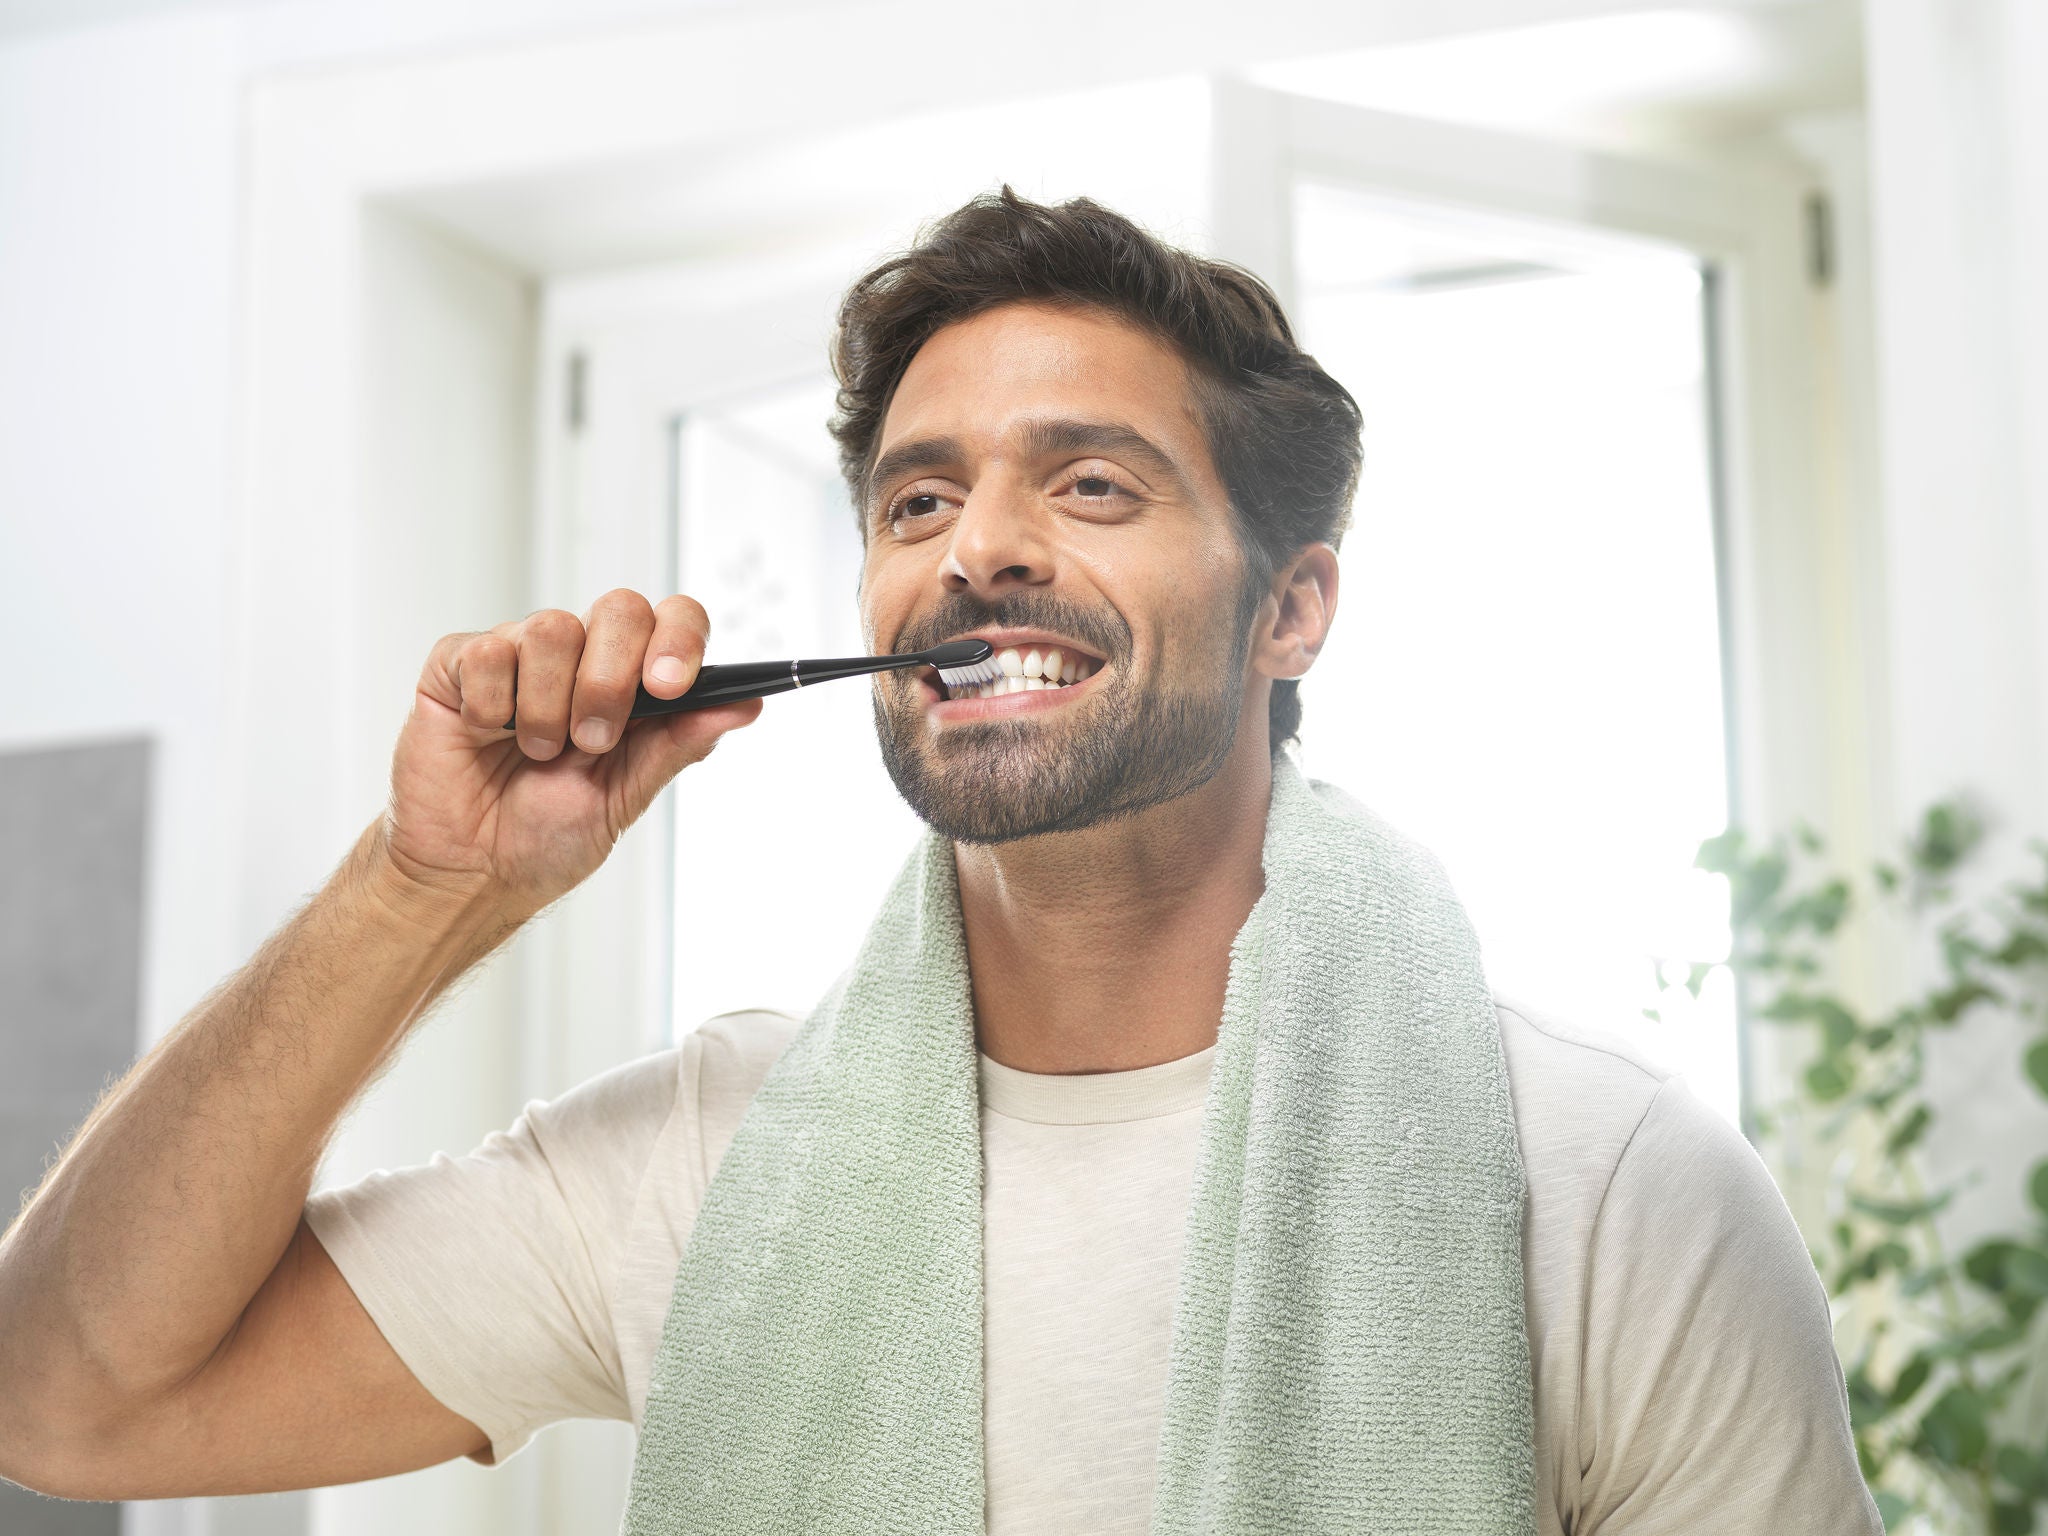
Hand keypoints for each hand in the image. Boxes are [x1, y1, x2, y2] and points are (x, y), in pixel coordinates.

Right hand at [377, 590, 761, 914]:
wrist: (474, 869)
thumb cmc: (548, 835)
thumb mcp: (627, 795)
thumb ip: (681, 743)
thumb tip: (748, 704)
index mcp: (634, 682)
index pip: (674, 619)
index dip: (680, 639)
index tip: (670, 685)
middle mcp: (583, 657)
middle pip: (620, 609)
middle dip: (612, 680)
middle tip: (593, 741)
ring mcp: (522, 654)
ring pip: (550, 628)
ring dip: (549, 706)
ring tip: (538, 751)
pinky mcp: (461, 663)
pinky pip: (487, 652)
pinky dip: (494, 705)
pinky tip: (490, 734)